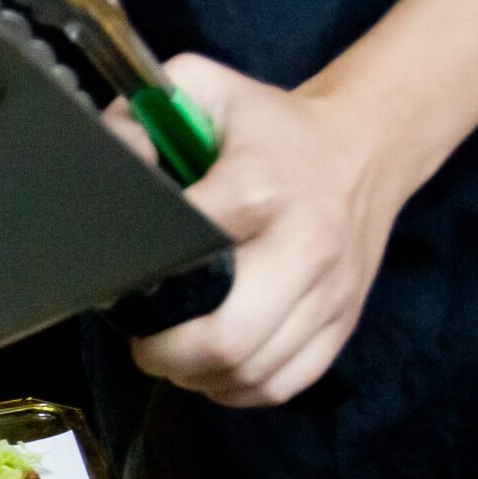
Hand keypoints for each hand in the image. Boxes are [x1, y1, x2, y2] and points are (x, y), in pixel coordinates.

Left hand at [105, 55, 406, 408]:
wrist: (366, 145)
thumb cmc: (269, 125)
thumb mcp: (205, 90)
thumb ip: (143, 114)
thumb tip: (111, 159)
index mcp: (263, 184)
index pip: (194, 246)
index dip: (147, 272)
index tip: (124, 278)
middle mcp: (305, 244)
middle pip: (229, 336)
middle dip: (168, 353)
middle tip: (143, 343)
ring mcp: (329, 291)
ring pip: (253, 370)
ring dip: (199, 376)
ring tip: (174, 355)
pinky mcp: (343, 322)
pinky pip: (284, 383)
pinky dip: (239, 388)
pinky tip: (214, 369)